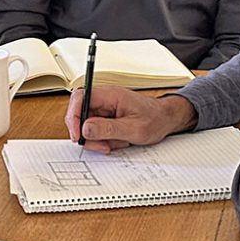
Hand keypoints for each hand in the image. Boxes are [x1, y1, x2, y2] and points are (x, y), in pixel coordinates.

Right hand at [64, 87, 197, 153]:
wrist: (166, 120)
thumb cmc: (155, 119)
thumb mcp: (134, 128)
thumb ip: (108, 129)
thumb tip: (85, 128)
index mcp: (110, 94)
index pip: (80, 98)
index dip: (73, 116)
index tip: (77, 134)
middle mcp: (104, 99)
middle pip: (80, 113)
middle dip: (87, 133)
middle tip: (100, 145)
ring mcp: (104, 108)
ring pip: (86, 124)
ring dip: (98, 138)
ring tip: (116, 142)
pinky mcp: (106, 117)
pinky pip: (95, 129)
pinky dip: (103, 139)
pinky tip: (117, 141)